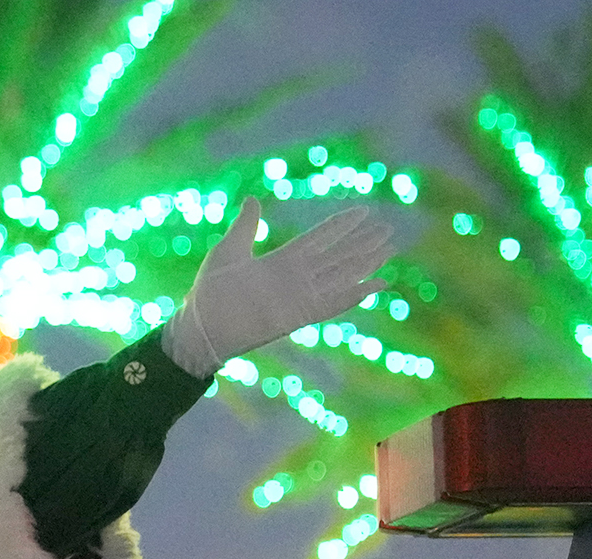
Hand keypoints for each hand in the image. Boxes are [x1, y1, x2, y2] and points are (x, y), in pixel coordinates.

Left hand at [161, 197, 396, 378]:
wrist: (201, 326)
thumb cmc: (210, 291)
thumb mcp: (229, 250)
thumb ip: (247, 225)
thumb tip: (253, 199)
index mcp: (281, 261)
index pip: (319, 239)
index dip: (341, 226)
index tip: (363, 212)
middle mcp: (295, 278)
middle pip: (338, 256)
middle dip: (363, 243)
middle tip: (389, 230)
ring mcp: (299, 297)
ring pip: (342, 277)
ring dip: (367, 264)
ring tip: (390, 251)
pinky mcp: (299, 316)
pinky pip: (333, 305)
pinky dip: (355, 295)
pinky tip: (377, 285)